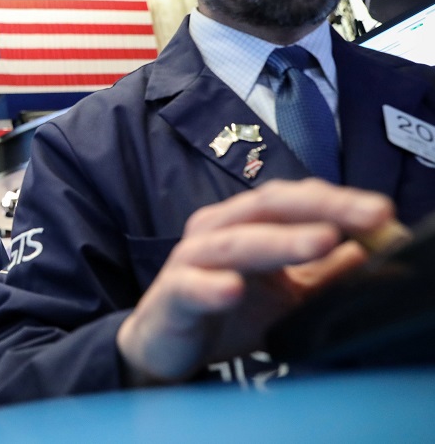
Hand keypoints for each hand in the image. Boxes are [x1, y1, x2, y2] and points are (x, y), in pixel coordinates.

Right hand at [116, 179, 396, 384]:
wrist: (162, 345)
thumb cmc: (221, 311)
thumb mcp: (284, 295)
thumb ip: (322, 274)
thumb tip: (370, 251)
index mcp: (245, 223)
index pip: (294, 199)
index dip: (338, 201)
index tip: (382, 214)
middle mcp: (217, 230)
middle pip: (269, 207)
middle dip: (322, 209)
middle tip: (369, 217)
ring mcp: (191, 259)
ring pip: (236, 242)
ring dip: (280, 241)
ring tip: (322, 242)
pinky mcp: (171, 293)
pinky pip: (189, 286)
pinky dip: (210, 286)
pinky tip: (233, 289)